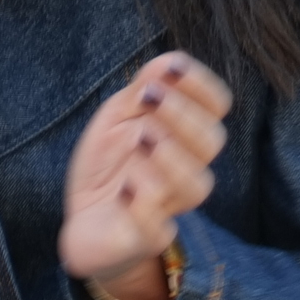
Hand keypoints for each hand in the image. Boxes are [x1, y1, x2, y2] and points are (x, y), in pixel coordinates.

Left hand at [59, 53, 230, 299]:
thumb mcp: (117, 118)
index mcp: (183, 136)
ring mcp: (168, 207)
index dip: (201, 84)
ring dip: (169, 155)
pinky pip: (157, 228)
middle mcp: (185, 170)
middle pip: (212, 142)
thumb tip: (170, 60)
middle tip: (148, 100)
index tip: (172, 68)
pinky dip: (142, 203)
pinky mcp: (144, 239)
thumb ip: (143, 90)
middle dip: (182, 114)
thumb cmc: (107, 165)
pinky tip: (124, 187)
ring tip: (138, 140)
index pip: (216, 106)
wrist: (83, 220)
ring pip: (197, 185)